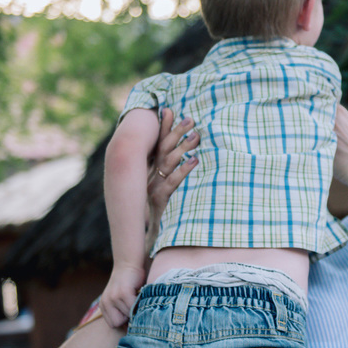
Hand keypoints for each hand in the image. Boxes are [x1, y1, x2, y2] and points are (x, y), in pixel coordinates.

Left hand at [100, 263, 144, 327]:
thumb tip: (131, 327)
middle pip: (118, 323)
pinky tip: (139, 292)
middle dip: (127, 317)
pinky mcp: (123, 292)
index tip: (130, 312)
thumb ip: (122, 310)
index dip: (123, 320)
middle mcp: (106, 302)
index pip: (113, 324)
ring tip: (135, 295)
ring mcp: (114, 297)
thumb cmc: (128, 281)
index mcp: (103, 305)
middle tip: (132, 303)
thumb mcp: (120, 297)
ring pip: (128, 315)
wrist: (128, 262)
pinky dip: (139, 302)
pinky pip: (133, 306)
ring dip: (135, 308)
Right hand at [146, 109, 199, 249]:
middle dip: (176, 132)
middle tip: (190, 118)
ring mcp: (153, 187)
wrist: (152, 238)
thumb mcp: (167, 188)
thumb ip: (172, 170)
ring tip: (197, 135)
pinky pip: (173, 183)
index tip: (170, 109)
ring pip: (168, 163)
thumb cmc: (164, 211)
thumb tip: (190, 151)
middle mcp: (150, 176)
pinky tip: (195, 161)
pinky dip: (183, 171)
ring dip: (182, 148)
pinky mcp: (160, 200)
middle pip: (163, 149)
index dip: (164, 127)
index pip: (157, 144)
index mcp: (151, 170)